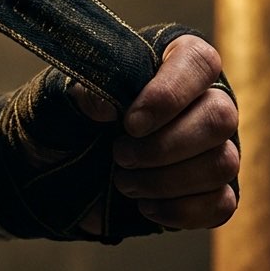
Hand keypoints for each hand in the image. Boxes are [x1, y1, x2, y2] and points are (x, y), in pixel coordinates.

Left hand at [0, 24, 239, 243]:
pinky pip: (221, 204)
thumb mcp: (56, 99)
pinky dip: (180, 210)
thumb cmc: (60, 121)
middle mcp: (202, 100)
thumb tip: (105, 106)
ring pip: (222, 163)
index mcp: (171, 60)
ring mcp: (212, 147)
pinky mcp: (209, 191)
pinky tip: (144, 206)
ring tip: (122, 180)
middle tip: (118, 155)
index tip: (129, 124)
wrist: (47, 172)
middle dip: (165, 147)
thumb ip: (81, 92)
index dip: (170, 95)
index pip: (199, 62)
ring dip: (165, 180)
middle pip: (221, 118)